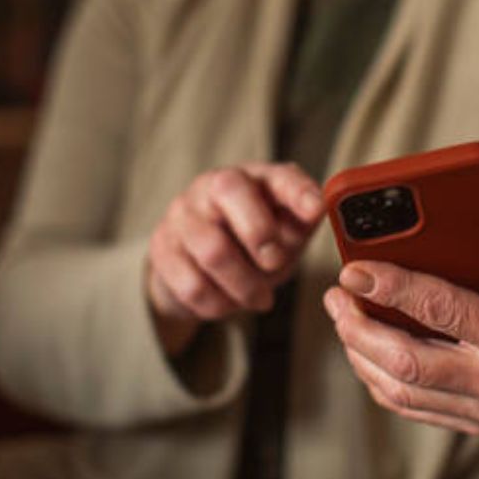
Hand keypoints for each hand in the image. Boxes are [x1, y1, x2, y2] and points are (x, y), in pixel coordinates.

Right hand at [147, 162, 324, 356]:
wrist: (201, 268)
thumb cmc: (255, 243)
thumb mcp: (285, 233)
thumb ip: (301, 223)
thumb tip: (316, 210)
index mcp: (254, 178)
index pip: (277, 174)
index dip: (297, 191)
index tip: (314, 210)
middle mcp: (212, 186)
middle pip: (229, 190)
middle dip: (259, 231)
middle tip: (275, 263)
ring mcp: (182, 214)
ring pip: (213, 249)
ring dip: (245, 285)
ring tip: (260, 298)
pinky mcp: (162, 249)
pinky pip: (192, 284)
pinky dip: (219, 304)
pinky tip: (230, 303)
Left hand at [322, 205, 478, 434]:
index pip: (439, 310)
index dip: (390, 287)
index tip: (353, 269)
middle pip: (405, 363)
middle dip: (359, 329)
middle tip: (336, 296)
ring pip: (403, 392)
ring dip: (363, 357)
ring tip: (344, 320)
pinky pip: (418, 407)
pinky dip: (384, 382)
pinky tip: (370, 352)